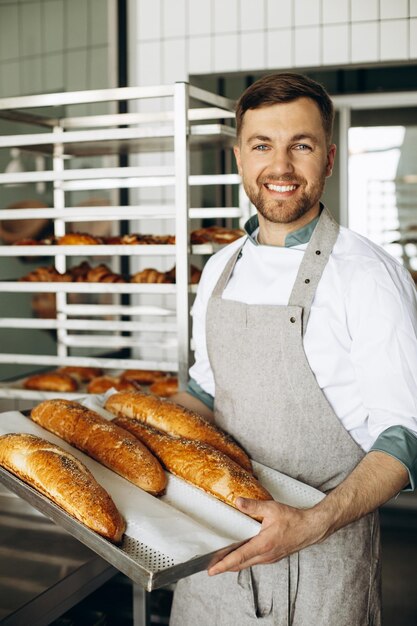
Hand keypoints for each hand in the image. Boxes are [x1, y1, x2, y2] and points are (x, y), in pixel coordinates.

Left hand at [207, 497, 323, 575]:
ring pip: (248, 564)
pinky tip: (240, 555)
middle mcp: (265, 555)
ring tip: (222, 562)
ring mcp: (270, 558)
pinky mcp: (273, 557)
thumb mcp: (271, 508)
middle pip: (240, 565)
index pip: (238, 557)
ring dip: (234, 564)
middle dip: (225, 567)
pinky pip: (255, 561)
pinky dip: (244, 560)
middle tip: (211, 568)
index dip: (223, 565)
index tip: (212, 571)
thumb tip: (237, 502)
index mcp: (263, 545)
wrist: (311, 528)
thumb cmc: (293, 519)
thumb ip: (253, 506)